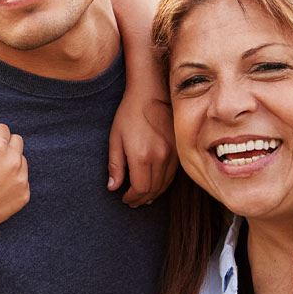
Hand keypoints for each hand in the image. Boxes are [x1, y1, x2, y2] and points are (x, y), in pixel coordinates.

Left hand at [107, 91, 175, 206]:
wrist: (151, 92)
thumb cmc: (129, 114)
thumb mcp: (115, 139)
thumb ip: (115, 165)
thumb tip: (113, 188)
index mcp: (142, 156)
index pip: (140, 188)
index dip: (132, 197)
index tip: (124, 199)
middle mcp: (160, 157)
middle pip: (153, 189)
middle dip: (142, 199)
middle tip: (132, 202)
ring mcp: (173, 153)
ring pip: (165, 184)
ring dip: (154, 193)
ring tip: (143, 197)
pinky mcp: (179, 148)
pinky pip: (173, 173)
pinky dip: (164, 183)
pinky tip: (156, 185)